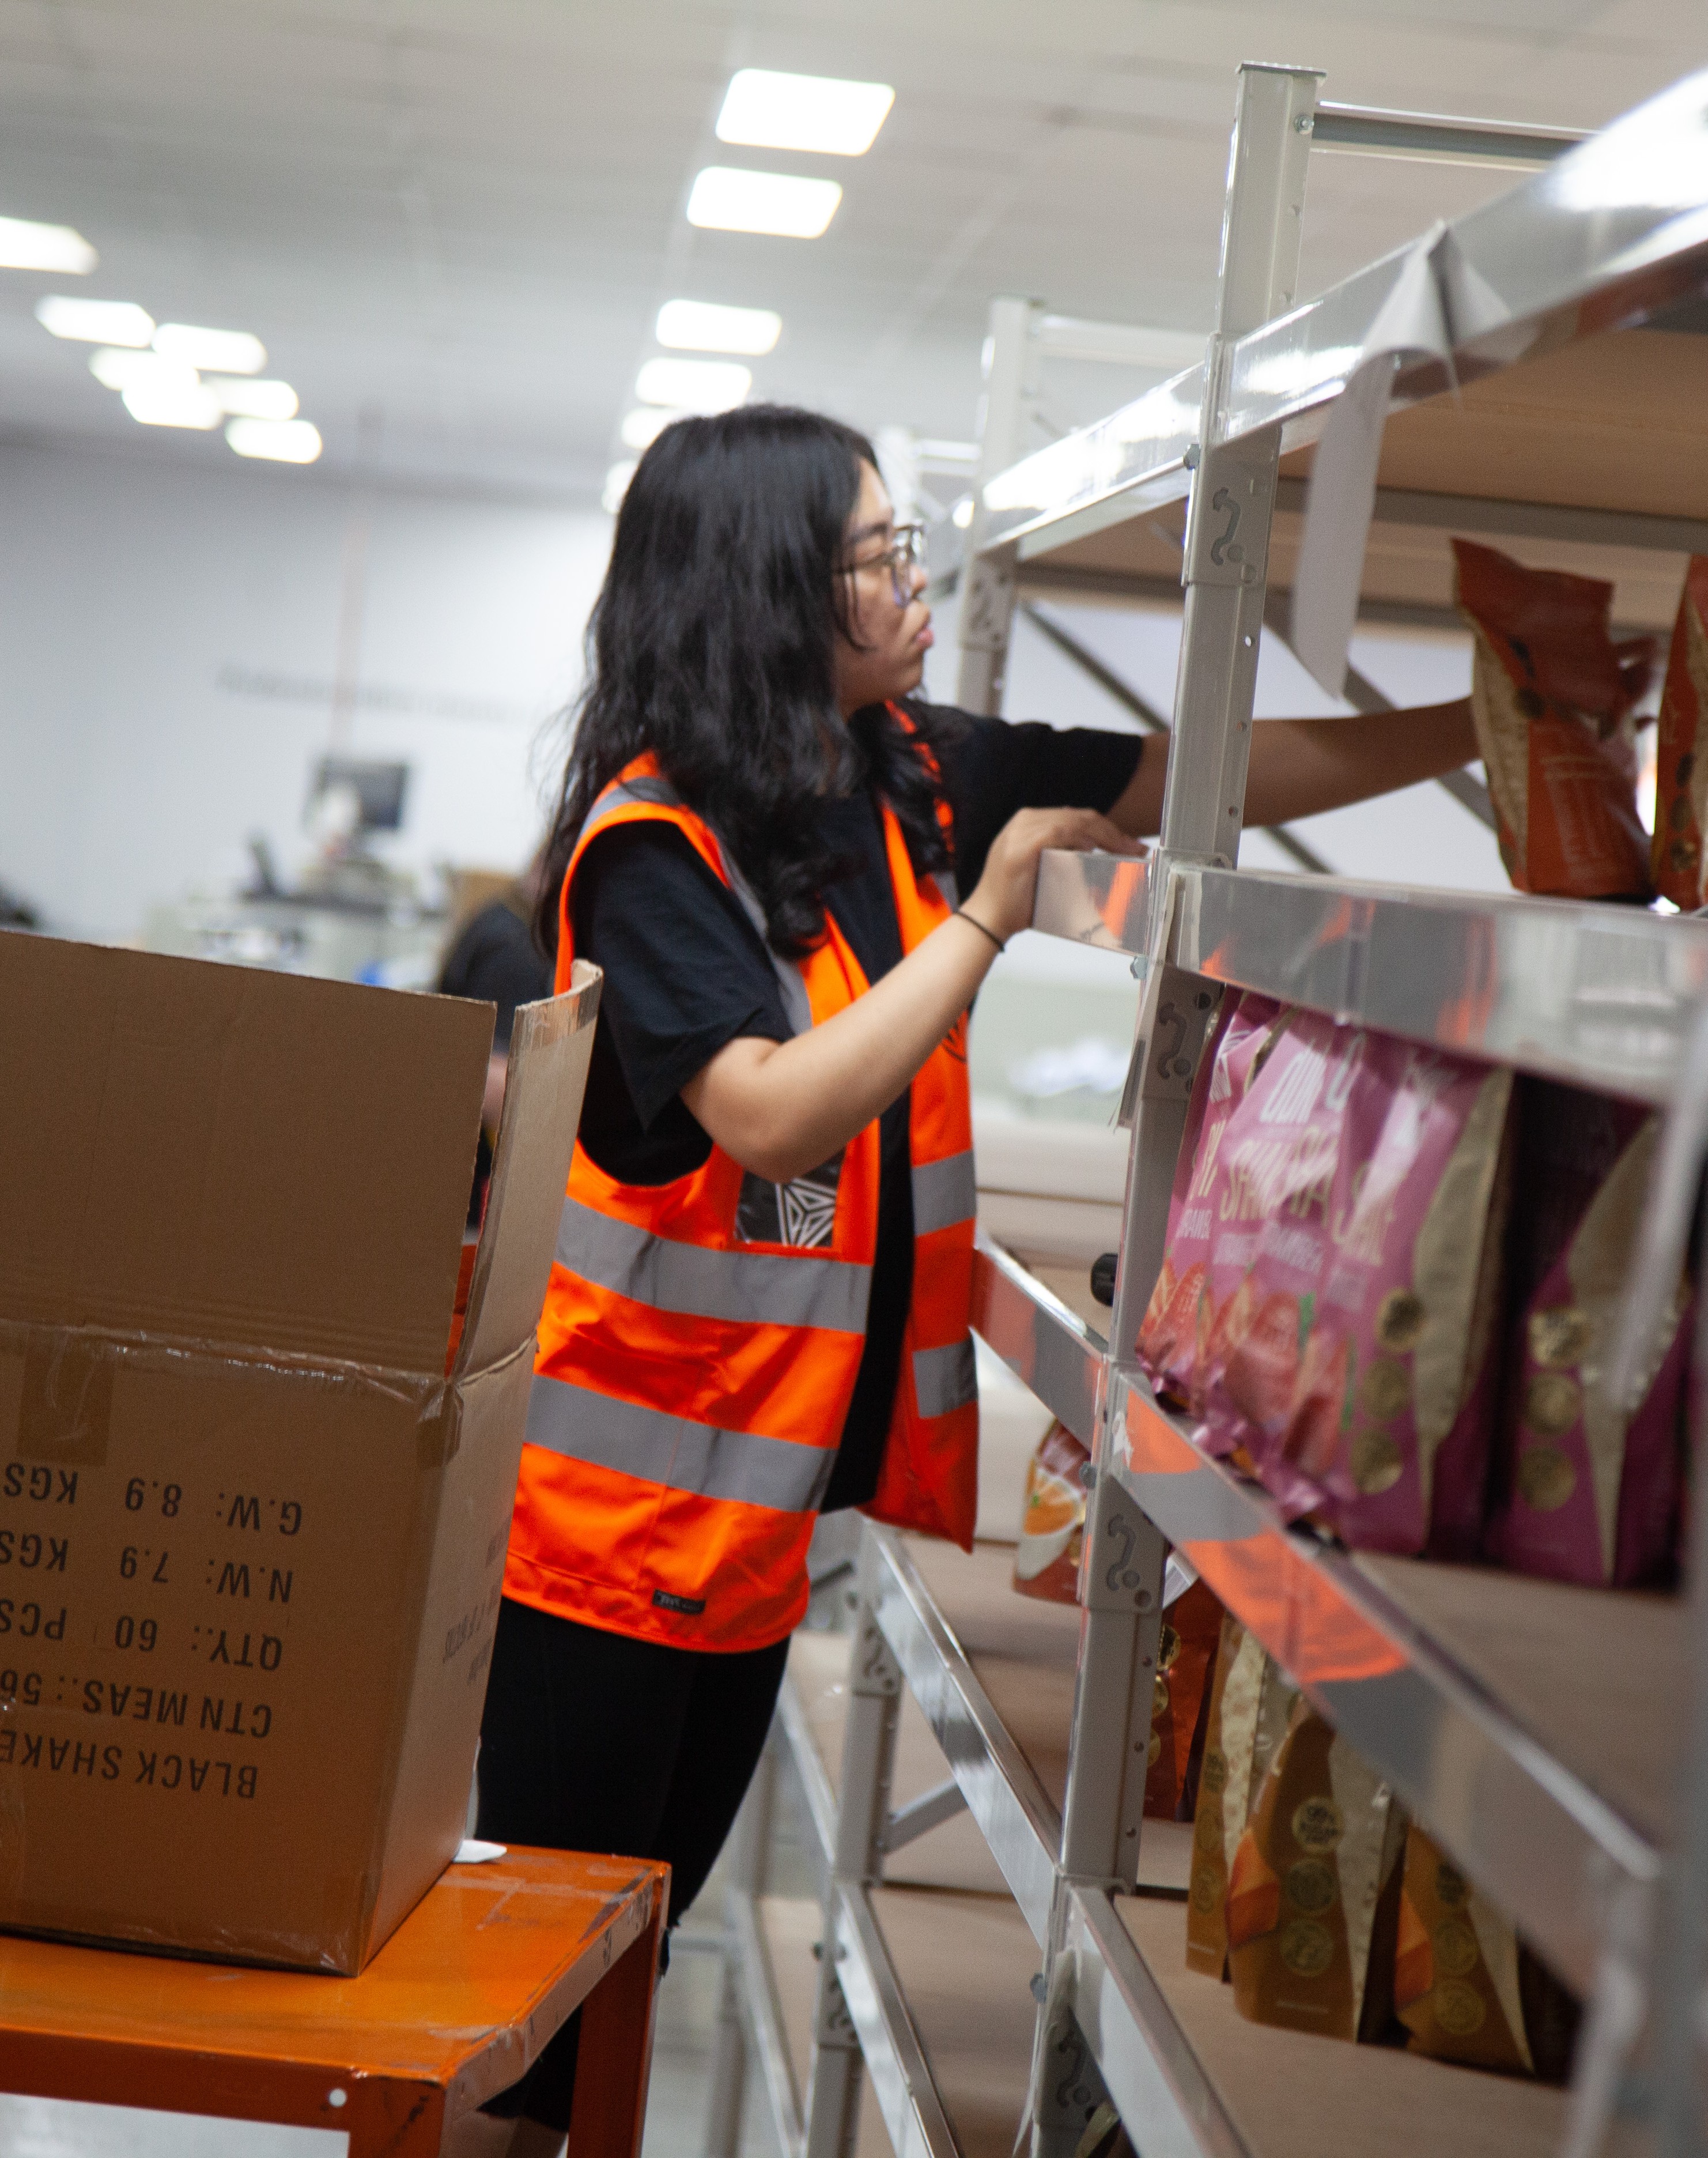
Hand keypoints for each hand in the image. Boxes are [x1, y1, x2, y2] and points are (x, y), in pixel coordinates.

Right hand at [963, 807, 1140, 944]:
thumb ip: (1064, 855)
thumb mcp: (1043, 869)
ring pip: (1072, 821)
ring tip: (1124, 850)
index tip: (1130, 845)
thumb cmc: (1015, 901)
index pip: (1077, 817)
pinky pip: (1056, 832)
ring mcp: (1020, 832)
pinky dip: (1078, 839)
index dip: (1108, 829)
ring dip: (1105, 835)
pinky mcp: (1020, 847)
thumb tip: (1099, 855)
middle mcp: (1024, 821)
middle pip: (1079, 816)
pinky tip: (1093, 849)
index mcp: (1029, 823)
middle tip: (1135, 848)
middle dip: (1113, 832)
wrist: (988, 919)